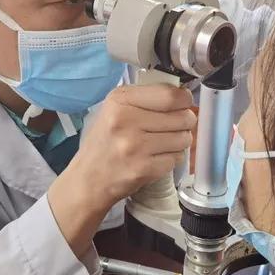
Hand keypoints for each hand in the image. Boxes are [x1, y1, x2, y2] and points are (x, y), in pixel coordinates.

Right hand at [48, 84, 196, 252]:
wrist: (89, 179)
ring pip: (183, 138)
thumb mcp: (115, 110)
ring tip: (165, 143)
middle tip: (176, 126)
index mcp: (120, 100)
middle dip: (185, 122)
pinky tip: (157, 158)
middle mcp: (126, 120)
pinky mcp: (143, 169)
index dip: (184, 99)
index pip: (170, 95)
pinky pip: (176, 158)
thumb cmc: (105, 142)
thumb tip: (182, 96)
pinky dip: (171, 159)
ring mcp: (135, 146)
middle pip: (182, 117)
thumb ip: (145, 99)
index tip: (184, 104)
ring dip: (180, 141)